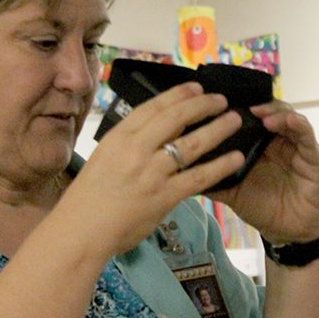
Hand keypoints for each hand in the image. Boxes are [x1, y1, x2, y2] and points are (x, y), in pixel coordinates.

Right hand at [62, 82, 245, 256]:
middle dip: (202, 105)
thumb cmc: (89, 197)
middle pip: (176, 118)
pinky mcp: (164, 196)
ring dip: (217, 129)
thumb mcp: (104, 158)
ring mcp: (151, 173)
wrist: (82, 230)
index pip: (153, 107)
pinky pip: (199, 177)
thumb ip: (129, 145)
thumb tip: (155, 132)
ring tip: (235, 121)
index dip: (179, 95)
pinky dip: (220, 166)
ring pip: (192, 144)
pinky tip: (236, 159)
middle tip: (221, 100)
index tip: (196, 87)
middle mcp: (136, 150)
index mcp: (119, 137)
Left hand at [208, 100, 318, 244]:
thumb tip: (180, 169)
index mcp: (256, 144)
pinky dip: (297, 125)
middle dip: (253, 103)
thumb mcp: (231, 190)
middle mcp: (275, 140)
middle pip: (266, 110)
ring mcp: (294, 145)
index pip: (246, 116)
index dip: (234, 106)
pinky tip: (287, 121)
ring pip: (286, 117)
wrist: (286, 231)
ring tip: (260, 112)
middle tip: (237, 104)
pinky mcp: (312, 156)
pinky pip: (306, 135)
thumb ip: (211, 177)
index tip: (215, 101)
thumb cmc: (262, 206)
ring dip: (274, 111)